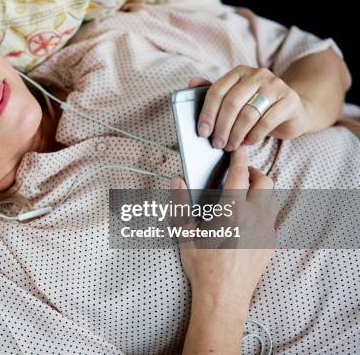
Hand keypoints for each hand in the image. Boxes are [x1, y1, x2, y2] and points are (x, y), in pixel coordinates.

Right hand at [170, 146, 275, 311]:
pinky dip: (262, 208)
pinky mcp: (271, 243)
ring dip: (259, 189)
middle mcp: (254, 218)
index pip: (240, 175)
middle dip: (254, 171)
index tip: (237, 150)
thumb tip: (177, 181)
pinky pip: (271, 217)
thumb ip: (180, 204)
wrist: (224, 297)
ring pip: (271, 198)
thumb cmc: (202, 266)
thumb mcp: (184, 234)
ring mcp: (266, 230)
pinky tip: (245, 217)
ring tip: (243, 192)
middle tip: (240, 172)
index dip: (239, 158)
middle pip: (265, 182)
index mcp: (232, 212)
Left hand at [188, 65, 310, 151]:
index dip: (207, 113)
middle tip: (217, 144)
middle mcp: (258, 75)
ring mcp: (276, 86)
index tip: (202, 132)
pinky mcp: (289, 101)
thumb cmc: (257, 106)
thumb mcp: (235, 98)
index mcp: (239, 72)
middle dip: (221, 127)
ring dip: (236, 134)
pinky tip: (248, 142)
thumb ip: (214, 92)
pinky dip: (254, 135)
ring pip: (249, 113)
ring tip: (231, 146)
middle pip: (232, 103)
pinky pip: (266, 122)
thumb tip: (191, 83)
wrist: (292, 111)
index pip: (217, 91)